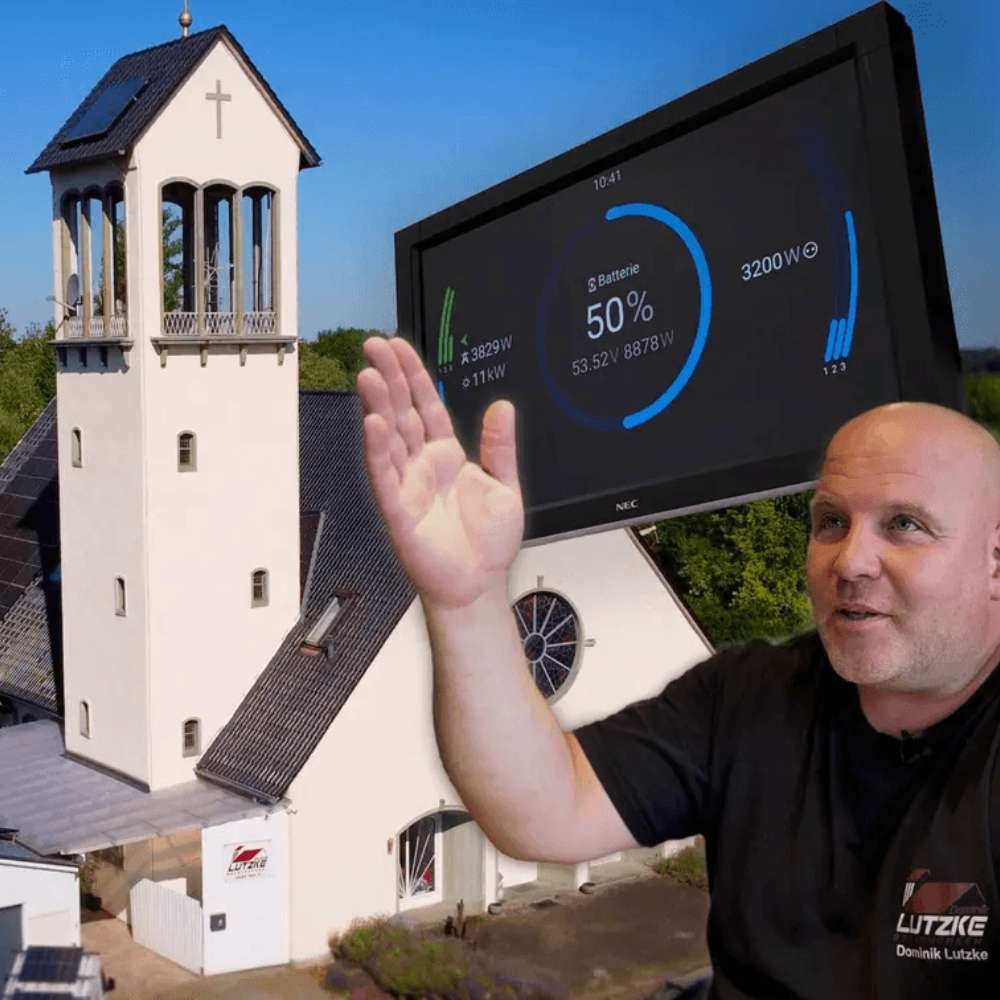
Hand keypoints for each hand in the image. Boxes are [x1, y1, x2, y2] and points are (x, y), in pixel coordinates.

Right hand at [357, 336, 524, 608]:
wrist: (480, 584)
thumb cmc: (488, 544)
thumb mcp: (505, 486)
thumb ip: (501, 446)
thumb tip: (504, 407)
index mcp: (447, 455)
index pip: (426, 406)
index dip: (414, 375)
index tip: (399, 348)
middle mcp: (423, 465)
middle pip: (401, 413)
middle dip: (389, 378)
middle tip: (374, 346)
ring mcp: (408, 485)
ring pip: (388, 438)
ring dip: (378, 407)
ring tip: (370, 376)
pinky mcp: (399, 510)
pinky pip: (385, 476)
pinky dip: (378, 451)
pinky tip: (373, 425)